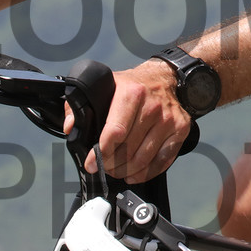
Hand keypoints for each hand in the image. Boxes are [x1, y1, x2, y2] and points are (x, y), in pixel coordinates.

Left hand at [70, 60, 190, 182]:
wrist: (165, 77)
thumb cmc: (133, 85)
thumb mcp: (104, 85)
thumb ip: (79, 103)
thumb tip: (70, 126)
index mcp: (132, 93)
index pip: (115, 132)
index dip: (101, 152)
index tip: (92, 163)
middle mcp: (152, 107)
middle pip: (128, 150)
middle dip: (111, 165)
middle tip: (104, 167)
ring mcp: (168, 120)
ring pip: (143, 159)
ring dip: (126, 171)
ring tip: (117, 170)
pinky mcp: (180, 130)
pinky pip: (162, 161)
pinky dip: (146, 173)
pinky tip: (134, 173)